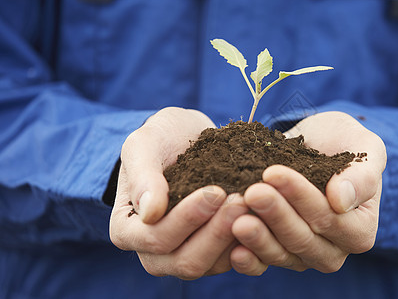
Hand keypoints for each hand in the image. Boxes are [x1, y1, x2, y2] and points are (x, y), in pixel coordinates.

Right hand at [109, 107, 247, 278]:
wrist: (189, 137)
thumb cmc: (162, 138)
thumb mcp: (144, 144)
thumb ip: (143, 174)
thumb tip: (150, 212)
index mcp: (127, 230)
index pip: (155, 239)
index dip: (186, 219)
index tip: (215, 191)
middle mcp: (153, 252)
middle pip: (186, 261)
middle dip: (216, 232)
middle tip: (242, 200)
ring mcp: (184, 255)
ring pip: (212, 266)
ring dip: (236, 237)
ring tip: (255, 204)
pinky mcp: (213, 253)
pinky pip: (233, 261)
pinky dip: (250, 242)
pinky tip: (263, 216)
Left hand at [229, 111, 386, 274]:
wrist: (315, 143)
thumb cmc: (343, 142)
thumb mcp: (363, 146)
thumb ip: (362, 175)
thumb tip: (341, 201)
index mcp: (360, 228)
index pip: (330, 218)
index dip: (302, 197)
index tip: (274, 172)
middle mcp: (333, 250)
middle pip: (303, 239)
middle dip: (276, 214)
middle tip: (252, 192)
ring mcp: (303, 255)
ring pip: (281, 253)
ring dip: (258, 237)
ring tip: (237, 219)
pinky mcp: (278, 254)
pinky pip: (263, 264)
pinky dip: (249, 260)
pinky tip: (233, 250)